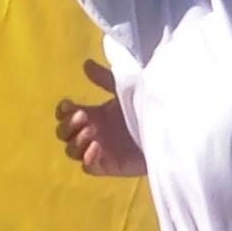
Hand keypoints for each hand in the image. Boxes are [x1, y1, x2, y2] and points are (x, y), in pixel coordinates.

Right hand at [54, 60, 147, 176]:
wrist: (169, 128)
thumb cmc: (148, 108)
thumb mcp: (126, 89)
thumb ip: (105, 78)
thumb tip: (86, 64)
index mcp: (95, 114)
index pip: (66, 115)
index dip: (62, 111)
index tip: (69, 104)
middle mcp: (93, 132)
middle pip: (63, 134)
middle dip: (67, 125)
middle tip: (83, 116)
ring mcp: (99, 150)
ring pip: (72, 151)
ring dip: (76, 141)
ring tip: (91, 132)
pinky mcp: (109, 165)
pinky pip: (88, 167)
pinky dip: (87, 158)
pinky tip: (96, 147)